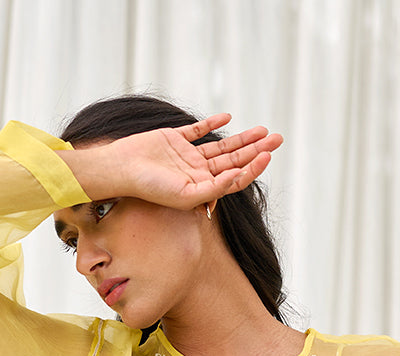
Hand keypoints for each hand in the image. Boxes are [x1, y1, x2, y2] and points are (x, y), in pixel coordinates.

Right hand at [62, 113, 282, 207]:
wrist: (121, 170)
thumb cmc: (149, 187)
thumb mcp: (185, 193)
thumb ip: (213, 187)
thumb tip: (238, 178)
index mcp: (202, 188)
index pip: (235, 178)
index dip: (253, 167)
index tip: (268, 155)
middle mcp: (197, 173)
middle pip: (234, 161)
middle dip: (257, 150)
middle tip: (278, 138)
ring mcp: (186, 156)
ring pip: (221, 146)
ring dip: (242, 138)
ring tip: (263, 130)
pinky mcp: (173, 139)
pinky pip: (197, 131)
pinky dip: (212, 124)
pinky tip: (227, 118)